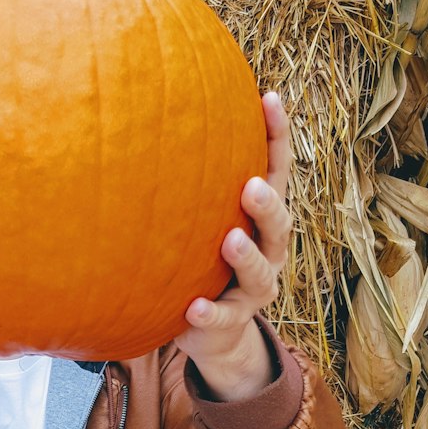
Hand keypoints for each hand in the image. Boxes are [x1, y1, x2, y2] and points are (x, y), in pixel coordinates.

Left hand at [172, 92, 291, 400]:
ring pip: (260, 272)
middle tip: (251, 186)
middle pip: (278, 224)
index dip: (277, 137)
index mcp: (263, 219)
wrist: (213, 330)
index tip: (270, 98)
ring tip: (230, 240)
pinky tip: (192, 307)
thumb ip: (193, 178)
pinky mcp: (232, 321)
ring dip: (246, 256)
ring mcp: (254, 289)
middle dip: (267, 204)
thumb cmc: (203, 257)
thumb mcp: (204, 217)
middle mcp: (268, 250)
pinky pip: (222, 317)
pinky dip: (209, 313)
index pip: (277, 171)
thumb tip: (149, 108)